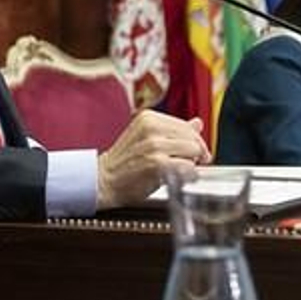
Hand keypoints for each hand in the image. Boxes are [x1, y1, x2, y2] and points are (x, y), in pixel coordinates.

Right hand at [96, 110, 210, 208]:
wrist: (103, 181)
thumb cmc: (123, 164)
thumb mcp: (146, 138)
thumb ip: (172, 130)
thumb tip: (197, 123)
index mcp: (149, 118)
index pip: (187, 126)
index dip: (193, 142)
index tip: (192, 154)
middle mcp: (151, 128)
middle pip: (193, 139)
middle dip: (194, 154)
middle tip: (182, 165)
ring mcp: (154, 145)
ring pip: (194, 152)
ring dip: (190, 165)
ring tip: (174, 171)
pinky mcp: (157, 163)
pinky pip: (188, 168)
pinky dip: (187, 176)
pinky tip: (175, 179)